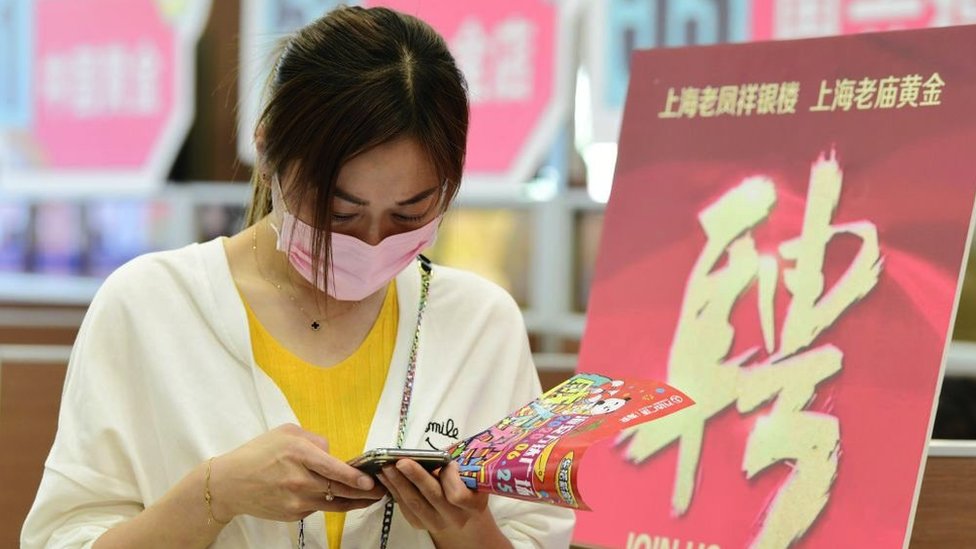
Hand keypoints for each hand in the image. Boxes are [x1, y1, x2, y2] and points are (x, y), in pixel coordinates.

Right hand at [209, 424, 385, 521]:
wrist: (229, 483)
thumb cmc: (258, 453)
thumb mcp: (286, 432)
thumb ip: (314, 440)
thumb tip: (333, 453)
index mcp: (298, 455)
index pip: (332, 469)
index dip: (354, 477)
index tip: (370, 481)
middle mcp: (298, 480)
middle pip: (338, 489)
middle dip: (364, 492)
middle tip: (382, 490)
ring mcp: (295, 501)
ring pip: (333, 503)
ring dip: (355, 502)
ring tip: (371, 498)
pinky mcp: (292, 514)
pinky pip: (317, 507)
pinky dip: (330, 502)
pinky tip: (340, 497)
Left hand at [376, 459, 491, 534]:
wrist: (462, 519)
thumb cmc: (467, 490)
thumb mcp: (471, 480)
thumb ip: (457, 470)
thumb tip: (434, 455)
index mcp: (472, 505)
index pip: (458, 495)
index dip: (451, 478)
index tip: (447, 463)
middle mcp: (454, 518)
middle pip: (432, 496)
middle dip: (415, 476)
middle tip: (400, 461)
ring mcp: (436, 523)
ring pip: (414, 502)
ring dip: (398, 483)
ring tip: (386, 467)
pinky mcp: (419, 525)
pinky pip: (404, 507)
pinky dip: (394, 491)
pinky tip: (385, 478)